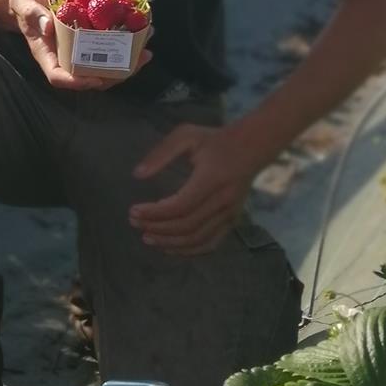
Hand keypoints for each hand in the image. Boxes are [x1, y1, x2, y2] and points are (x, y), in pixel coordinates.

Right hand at [8, 0, 152, 92]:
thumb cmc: (22, 2)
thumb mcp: (22, 2)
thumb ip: (32, 13)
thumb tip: (48, 25)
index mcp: (46, 53)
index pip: (58, 77)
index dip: (77, 82)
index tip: (95, 80)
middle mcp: (64, 56)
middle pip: (89, 77)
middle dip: (114, 75)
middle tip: (135, 64)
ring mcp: (77, 49)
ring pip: (103, 65)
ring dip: (127, 62)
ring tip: (146, 52)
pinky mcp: (88, 38)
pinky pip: (107, 47)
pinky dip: (126, 43)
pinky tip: (142, 32)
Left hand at [129, 122, 264, 253]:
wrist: (252, 147)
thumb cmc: (215, 140)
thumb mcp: (186, 135)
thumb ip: (161, 153)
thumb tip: (137, 174)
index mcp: (211, 180)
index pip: (180, 206)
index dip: (155, 213)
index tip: (134, 211)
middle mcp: (223, 201)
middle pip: (186, 225)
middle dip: (157, 228)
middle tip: (134, 222)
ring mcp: (230, 213)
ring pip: (197, 239)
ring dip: (169, 242)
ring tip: (147, 237)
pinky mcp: (233, 220)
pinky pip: (211, 243)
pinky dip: (189, 250)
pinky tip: (170, 247)